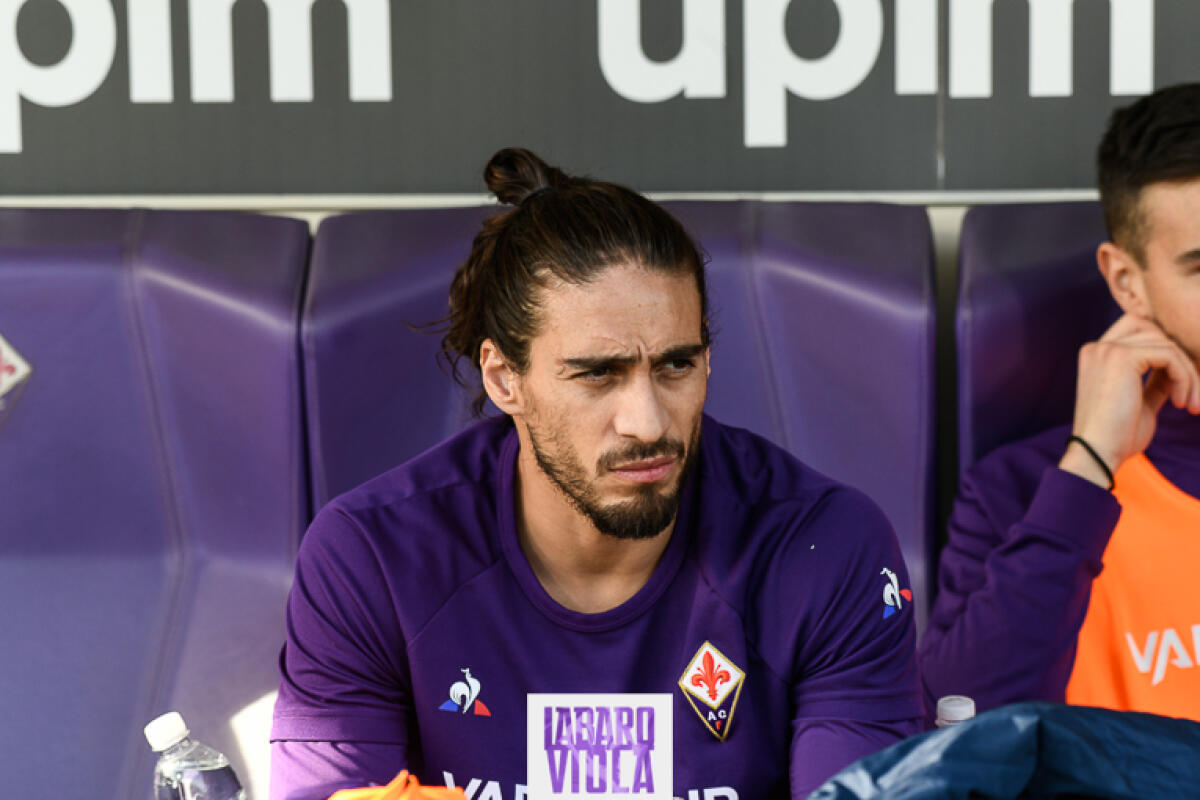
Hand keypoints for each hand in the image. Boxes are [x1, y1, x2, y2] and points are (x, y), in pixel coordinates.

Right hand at [1060, 313, 1199, 487]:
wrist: (1098, 453)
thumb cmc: (1117, 435)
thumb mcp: (1141, 402)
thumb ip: (1155, 381)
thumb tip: (1177, 370)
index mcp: (1097, 356)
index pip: (1138, 330)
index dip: (1164, 351)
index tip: (1179, 388)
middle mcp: (1099, 347)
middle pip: (1154, 330)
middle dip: (1180, 360)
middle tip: (1191, 395)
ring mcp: (1108, 349)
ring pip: (1167, 344)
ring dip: (1187, 374)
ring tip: (1189, 404)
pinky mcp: (1122, 357)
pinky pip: (1169, 356)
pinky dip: (1184, 379)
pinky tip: (1180, 404)